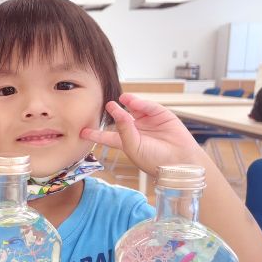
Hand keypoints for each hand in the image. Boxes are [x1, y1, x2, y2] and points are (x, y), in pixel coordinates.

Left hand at [80, 94, 205, 176]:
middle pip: (120, 119)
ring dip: (126, 103)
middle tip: (107, 105)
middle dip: (113, 112)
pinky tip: (131, 101)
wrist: (179, 161)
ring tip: (119, 100)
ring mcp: (148, 122)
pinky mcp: (160, 115)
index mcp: (126, 143)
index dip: (95, 134)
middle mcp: (136, 131)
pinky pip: (148, 107)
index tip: (82, 132)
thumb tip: (117, 110)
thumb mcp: (133, 146)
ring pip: (134, 109)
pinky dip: (139, 103)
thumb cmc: (154, 160)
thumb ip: (124, 129)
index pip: (107, 137)